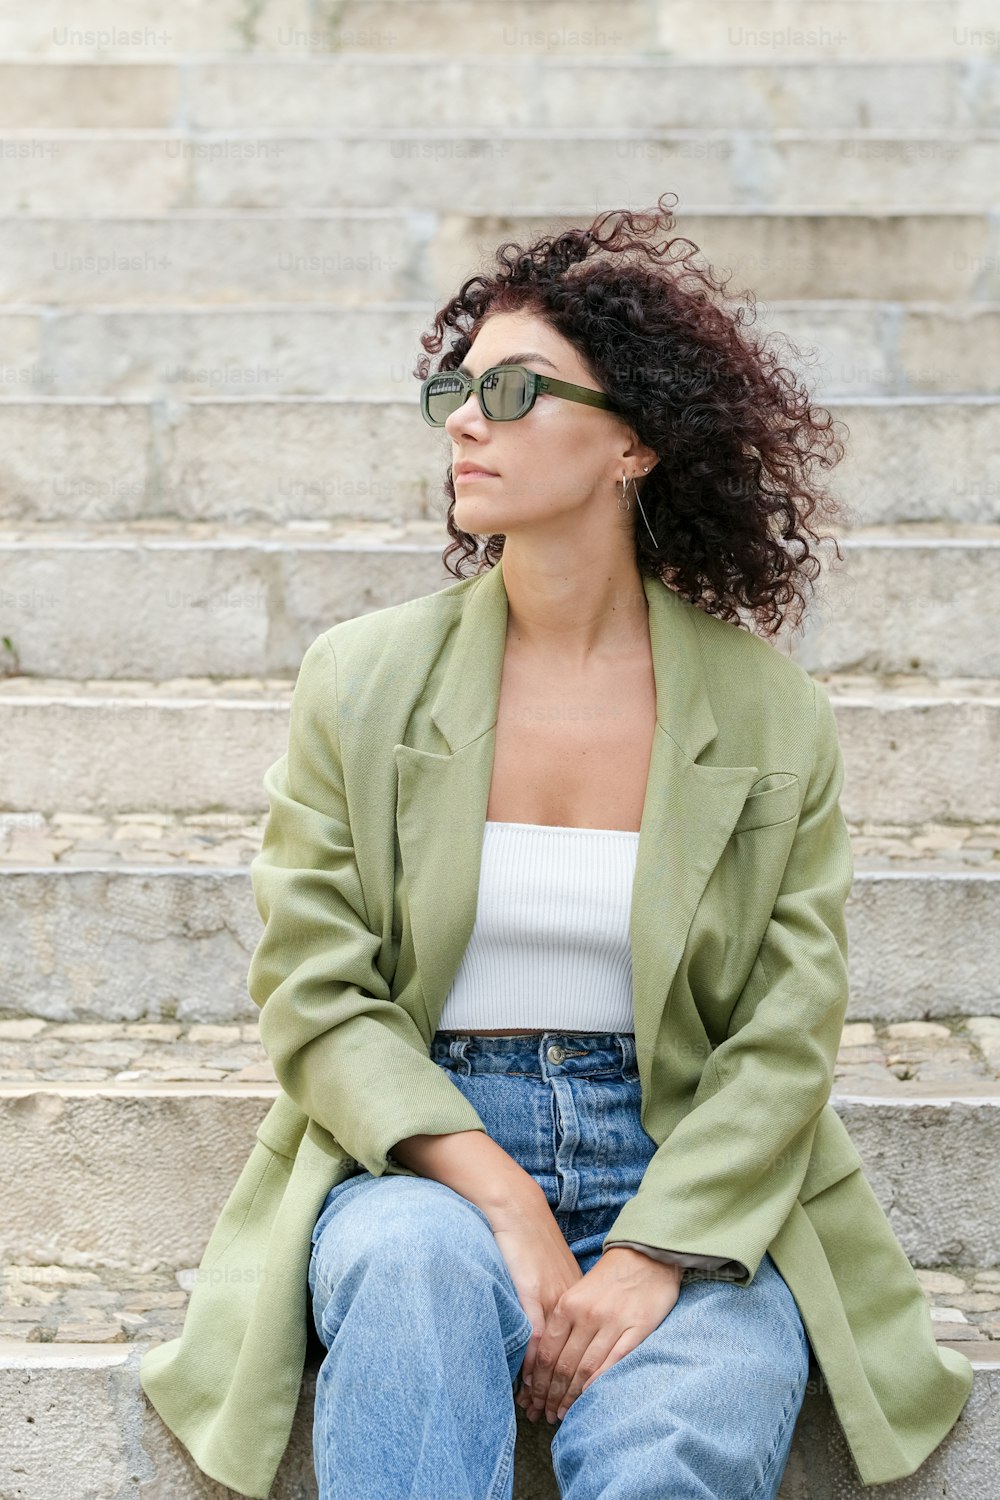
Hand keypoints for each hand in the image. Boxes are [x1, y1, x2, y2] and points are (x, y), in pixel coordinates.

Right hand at [487, 1192, 584, 1413]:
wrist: (518, 1211)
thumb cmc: (532, 1241)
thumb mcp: (552, 1273)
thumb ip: (557, 1300)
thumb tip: (559, 1330)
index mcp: (577, 1299)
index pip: (585, 1351)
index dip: (578, 1381)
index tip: (569, 1404)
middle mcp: (570, 1305)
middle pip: (571, 1361)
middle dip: (561, 1393)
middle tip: (551, 1418)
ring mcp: (552, 1302)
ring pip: (554, 1358)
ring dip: (544, 1388)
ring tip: (534, 1410)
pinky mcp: (533, 1297)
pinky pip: (536, 1342)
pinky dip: (531, 1369)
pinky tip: (525, 1386)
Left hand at [515, 1247, 681, 1424]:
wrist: (644, 1256)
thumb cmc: (608, 1279)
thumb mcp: (577, 1293)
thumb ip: (562, 1323)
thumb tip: (543, 1359)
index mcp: (568, 1305)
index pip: (546, 1352)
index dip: (537, 1381)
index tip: (533, 1399)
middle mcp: (587, 1315)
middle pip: (563, 1365)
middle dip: (551, 1395)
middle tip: (546, 1414)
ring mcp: (612, 1323)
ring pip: (586, 1369)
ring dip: (572, 1396)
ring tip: (564, 1414)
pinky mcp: (636, 1329)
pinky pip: (614, 1363)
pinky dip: (598, 1384)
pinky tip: (589, 1399)